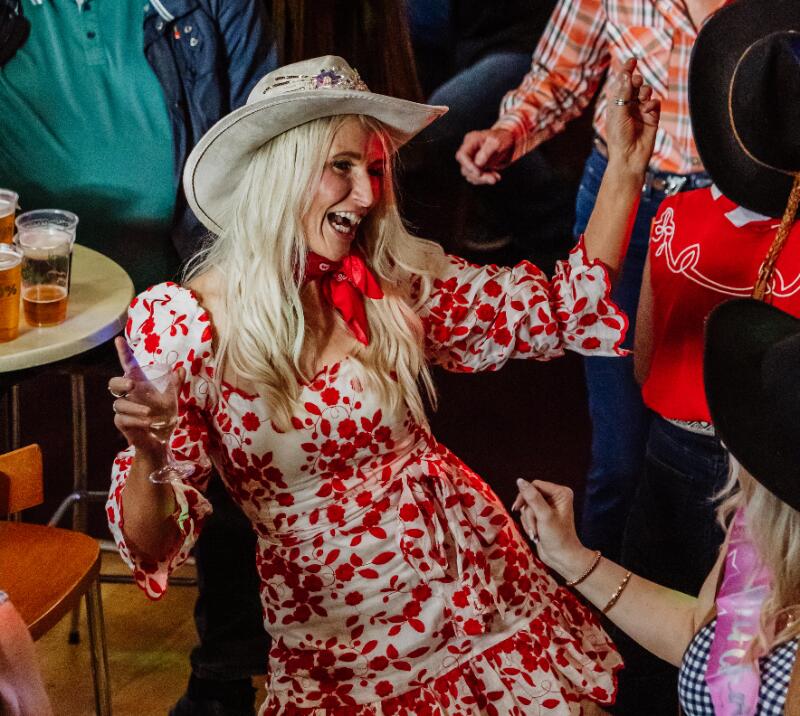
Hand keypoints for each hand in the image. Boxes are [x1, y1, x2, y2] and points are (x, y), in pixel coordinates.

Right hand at [109, 336, 182, 456]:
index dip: (123, 353)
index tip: (119, 339)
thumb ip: (175, 385)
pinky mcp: (122, 423)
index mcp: (139, 384)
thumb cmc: (164, 415)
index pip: (128, 365)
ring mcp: (123, 409)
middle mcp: (128, 395)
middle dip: (119, 382)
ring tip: (150, 413)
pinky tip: (148, 422)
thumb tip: (180, 370)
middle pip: (113, 383)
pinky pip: (122, 419)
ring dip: (135, 407)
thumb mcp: (172, 399)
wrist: (161, 438)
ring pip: (119, 404)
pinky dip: (136, 420)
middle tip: (132, 384)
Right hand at [455, 127, 514, 184]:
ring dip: (483, 179)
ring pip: (470, 175)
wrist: (506, 141)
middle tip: (493, 179)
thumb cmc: (502, 138)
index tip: (479, 173)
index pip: (462, 155)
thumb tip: (478, 163)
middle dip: (479, 176)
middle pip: (465, 168)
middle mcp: (468, 150)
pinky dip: (485, 179)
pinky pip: (475, 177)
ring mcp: (470, 159)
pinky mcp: (474, 166)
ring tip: (496, 177)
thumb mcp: (497, 142)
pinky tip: (494, 176)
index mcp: (471, 140)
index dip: (468, 166)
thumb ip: (487, 151)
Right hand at [513, 478, 587, 576]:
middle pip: (529, 496)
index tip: (517, 508)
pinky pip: (527, 515)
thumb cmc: (557, 537)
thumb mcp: (544, 516)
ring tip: (536, 533)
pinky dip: (529, 525)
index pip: (535, 485)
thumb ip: (532, 497)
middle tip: (534, 528)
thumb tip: (519, 480)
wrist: (561, 558)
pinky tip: (536, 534)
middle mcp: (555, 497)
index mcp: (560, 493)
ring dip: (529, 521)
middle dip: (529, 514)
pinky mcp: (542, 516)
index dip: (525, 496)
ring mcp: (548, 507)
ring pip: (527, 507)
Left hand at [604, 58, 660, 178]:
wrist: (629, 156)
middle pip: (635, 85)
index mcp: (615, 104)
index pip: (621, 83)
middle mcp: (627, 106)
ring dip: (645, 91)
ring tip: (643, 98)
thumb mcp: (618, 112)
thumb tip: (626, 73)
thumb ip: (623, 92)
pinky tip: (648, 109)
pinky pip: (655, 103)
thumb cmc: (618, 137)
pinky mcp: (651, 118)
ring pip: (646, 92)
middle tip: (637, 82)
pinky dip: (652, 103)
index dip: (626, 71)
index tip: (632, 60)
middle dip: (637, 81)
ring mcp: (640, 111)